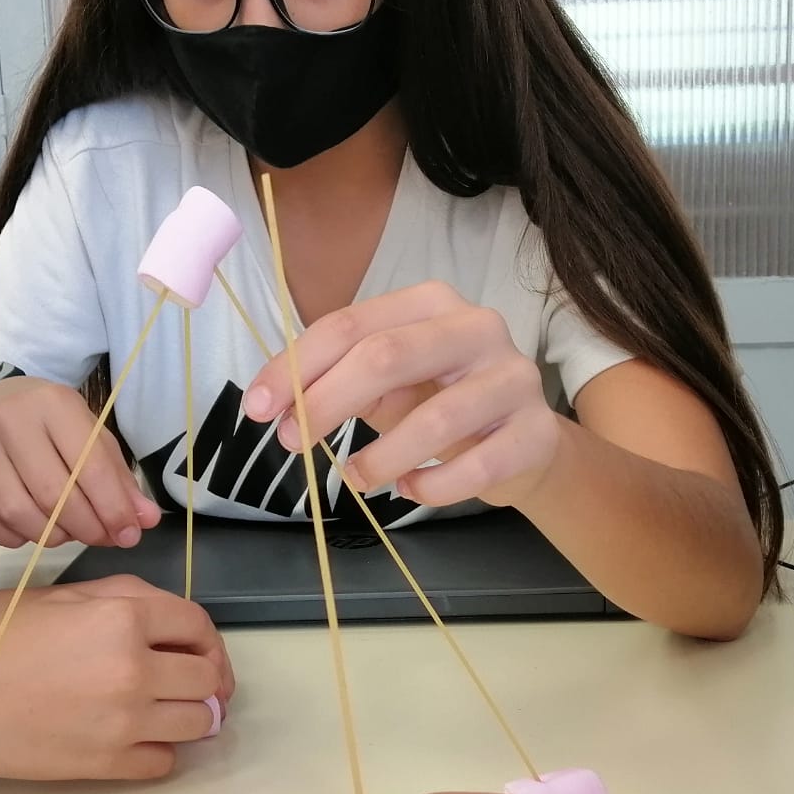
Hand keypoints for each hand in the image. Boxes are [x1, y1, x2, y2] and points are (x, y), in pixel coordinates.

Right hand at [0, 375, 160, 548]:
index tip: (128, 535)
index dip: (113, 509)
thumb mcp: (87, 436)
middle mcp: (9, 418)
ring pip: (18, 513)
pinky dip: (14, 538)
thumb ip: (118, 479)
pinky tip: (30, 530)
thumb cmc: (45, 424)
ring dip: (50, 536)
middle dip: (85, 528)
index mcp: (53, 403)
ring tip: (65, 532)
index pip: (89, 466)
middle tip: (99, 538)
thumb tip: (145, 521)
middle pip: (53, 495)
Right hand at [0, 578, 231, 780]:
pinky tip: (138, 738)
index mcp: (122, 618)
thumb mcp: (61, 597)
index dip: (207, 639)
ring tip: (171, 711)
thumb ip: (125, 599)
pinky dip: (160, 750)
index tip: (201, 651)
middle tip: (193, 685)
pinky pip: (165, 762)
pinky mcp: (108, 764)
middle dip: (207, 680)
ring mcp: (125, 721)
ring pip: (199, 723)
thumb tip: (173, 625)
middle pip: (208, 680)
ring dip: (192, 716)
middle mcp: (134, 669)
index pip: (199, 627)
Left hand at [242, 283, 565, 506]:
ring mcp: (513, 379)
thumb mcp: (389, 384)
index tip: (257, 407)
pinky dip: (432, 487)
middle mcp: (477, 328)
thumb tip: (276, 405)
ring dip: (381, 456)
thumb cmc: (443, 404)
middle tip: (291, 442)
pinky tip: (410, 490)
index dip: (296, 367)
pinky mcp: (536, 433)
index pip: (352, 325)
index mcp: (432, 304)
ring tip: (355, 477)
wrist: (525, 445)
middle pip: (387, 356)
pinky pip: (476, 467)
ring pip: (437, 418)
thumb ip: (338, 382)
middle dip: (327, 402)